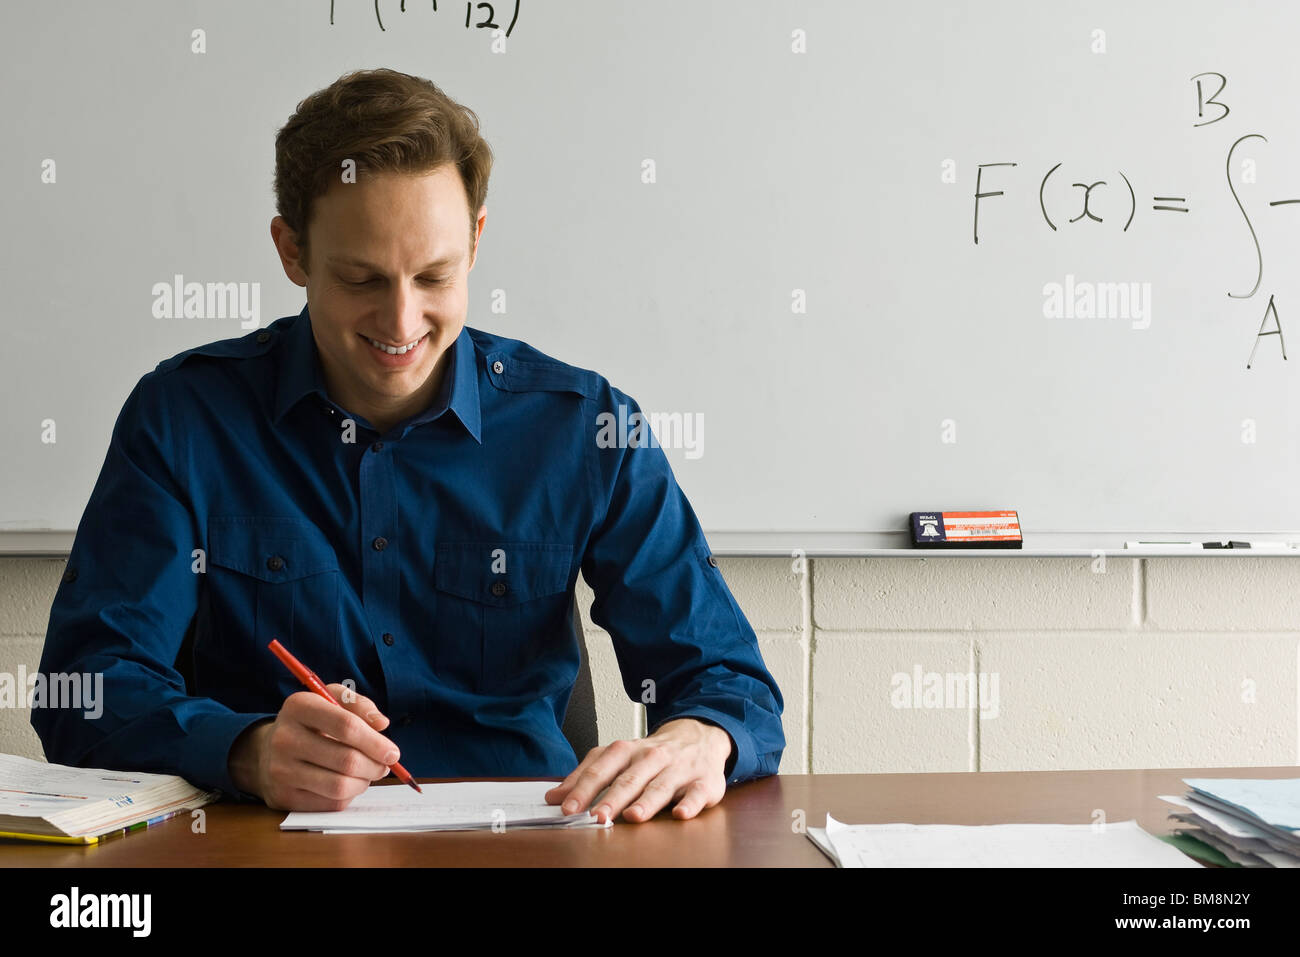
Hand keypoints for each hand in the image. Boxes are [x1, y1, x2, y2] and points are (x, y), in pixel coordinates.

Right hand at [228, 683, 398, 810]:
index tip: (393, 752)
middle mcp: (284, 738)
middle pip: (346, 760)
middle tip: (384, 766)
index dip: (375, 742)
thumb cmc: (311, 722)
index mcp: (299, 706)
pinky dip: (348, 796)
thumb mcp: (331, 699)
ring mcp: (280, 770)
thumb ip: (359, 705)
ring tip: (367, 774)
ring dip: (364, 783)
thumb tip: (381, 724)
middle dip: (375, 766)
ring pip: (339, 786)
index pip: (346, 726)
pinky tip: (348, 784)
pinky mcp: (282, 796)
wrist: (269, 749)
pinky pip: (329, 803)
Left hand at [544, 718, 731, 822]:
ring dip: (647, 802)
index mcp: (628, 750)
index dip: (583, 789)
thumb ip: (586, 775)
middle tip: (597, 817)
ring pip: (661, 786)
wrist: (700, 736)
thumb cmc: (653, 754)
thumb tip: (554, 797)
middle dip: (612, 798)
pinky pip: (696, 794)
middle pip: (630, 779)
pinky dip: (689, 804)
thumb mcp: (618, 758)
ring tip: (632, 816)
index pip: (601, 769)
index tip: (567, 808)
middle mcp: (653, 757)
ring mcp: (679, 769)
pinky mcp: (704, 782)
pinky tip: (680, 814)